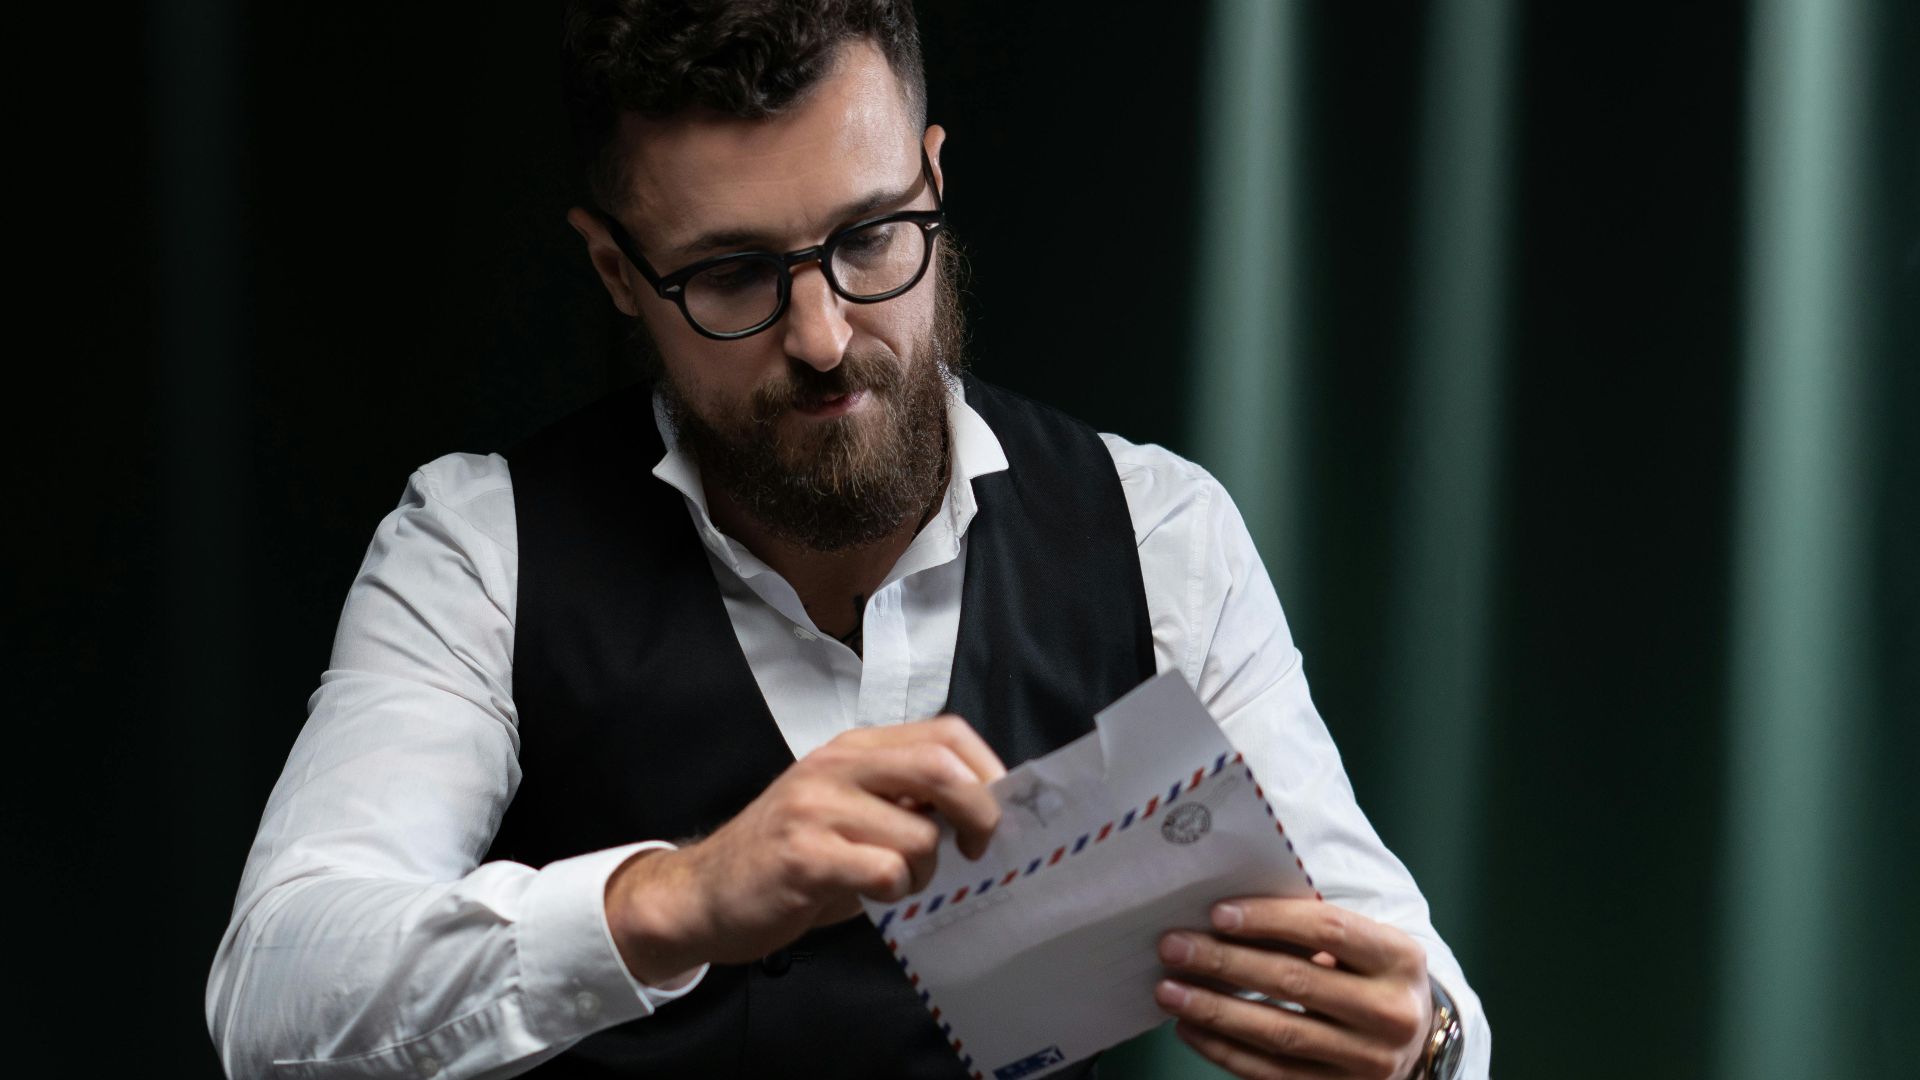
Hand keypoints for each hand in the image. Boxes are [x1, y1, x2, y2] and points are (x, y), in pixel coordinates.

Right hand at [604, 716, 1004, 982]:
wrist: (706, 893)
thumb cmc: (791, 856)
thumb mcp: (849, 810)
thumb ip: (903, 798)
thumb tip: (981, 807)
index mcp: (854, 748)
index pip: (945, 733)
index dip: (987, 769)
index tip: (994, 810)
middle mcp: (835, 766)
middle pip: (939, 768)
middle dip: (978, 814)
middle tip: (976, 850)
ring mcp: (815, 808)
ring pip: (918, 832)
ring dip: (927, 869)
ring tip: (898, 881)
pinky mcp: (803, 856)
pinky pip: (883, 870)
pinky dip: (896, 889)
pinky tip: (874, 894)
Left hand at [1154, 898, 1432, 1079]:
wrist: (1412, 1043)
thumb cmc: (1368, 976)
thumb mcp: (1361, 945)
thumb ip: (1308, 929)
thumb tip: (1221, 917)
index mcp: (1399, 958)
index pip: (1327, 929)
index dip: (1269, 919)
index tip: (1216, 913)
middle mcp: (1391, 1013)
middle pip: (1295, 981)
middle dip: (1225, 962)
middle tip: (1173, 947)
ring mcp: (1368, 1061)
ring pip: (1278, 1033)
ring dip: (1214, 1010)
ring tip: (1169, 990)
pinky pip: (1271, 1074)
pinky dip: (1224, 1050)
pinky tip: (1190, 1028)